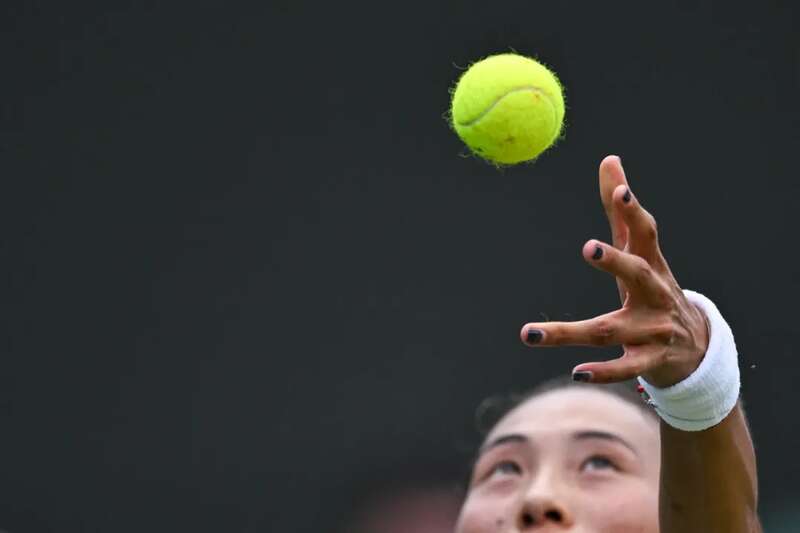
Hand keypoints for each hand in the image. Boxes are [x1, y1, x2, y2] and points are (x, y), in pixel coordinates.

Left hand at [519, 155, 708, 387]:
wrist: (697, 348)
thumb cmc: (655, 290)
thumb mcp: (640, 251)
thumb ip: (621, 210)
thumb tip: (609, 159)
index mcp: (651, 264)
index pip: (645, 233)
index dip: (633, 211)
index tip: (620, 190)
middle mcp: (655, 295)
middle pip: (636, 275)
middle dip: (616, 262)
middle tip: (588, 247)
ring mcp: (654, 330)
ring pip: (610, 330)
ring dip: (570, 332)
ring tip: (530, 334)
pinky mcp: (650, 361)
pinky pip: (625, 367)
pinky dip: (603, 370)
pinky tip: (576, 372)